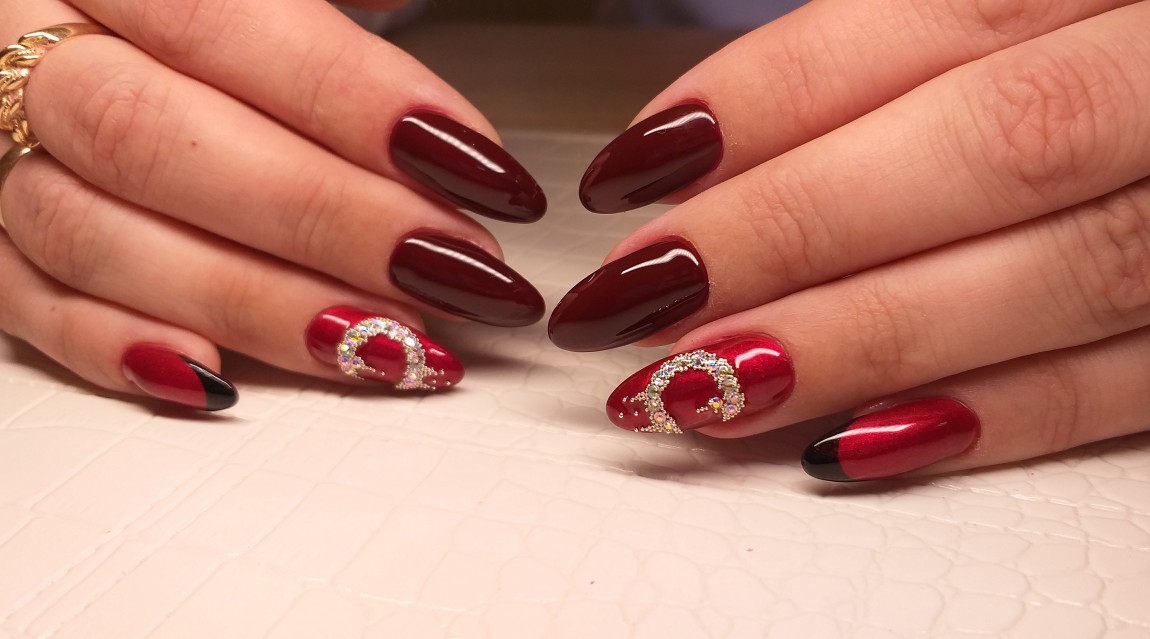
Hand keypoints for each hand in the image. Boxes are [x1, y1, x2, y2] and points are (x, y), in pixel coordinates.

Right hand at [0, 0, 545, 410]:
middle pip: (154, 142)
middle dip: (327, 222)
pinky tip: (227, 380)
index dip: (358, 105)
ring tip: (393, 342)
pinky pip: (28, 308)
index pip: (225, 24)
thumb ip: (340, 10)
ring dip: (259, 306)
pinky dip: (126, 351)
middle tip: (459, 269)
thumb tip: (445, 118)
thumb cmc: (195, 16)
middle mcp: (26, 53)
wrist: (82, 38)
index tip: (481, 170)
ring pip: (96, 240)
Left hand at [549, 0, 1149, 480]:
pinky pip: (1143, 383)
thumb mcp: (1040, 1)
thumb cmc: (1112, 41)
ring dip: (864, 341)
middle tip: (636, 301)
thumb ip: (916, 43)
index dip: (770, 100)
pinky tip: (857, 445)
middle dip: (791, 232)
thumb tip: (719, 142)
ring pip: (1061, 274)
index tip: (633, 170)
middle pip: (993, 148)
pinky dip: (1000, 418)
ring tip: (706, 386)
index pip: (938, 20)